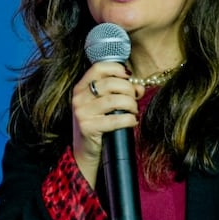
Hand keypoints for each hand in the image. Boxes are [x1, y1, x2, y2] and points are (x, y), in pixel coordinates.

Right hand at [71, 62, 142, 185]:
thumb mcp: (105, 105)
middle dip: (129, 89)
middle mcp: (79, 98)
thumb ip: (120, 91)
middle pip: (111, 83)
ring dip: (131, 105)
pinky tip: (132, 122)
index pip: (99, 67)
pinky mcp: (88, 127)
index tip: (129, 76)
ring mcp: (82, 113)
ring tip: (133, 111)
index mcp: (81, 87)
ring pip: (115, 100)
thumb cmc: (98, 124)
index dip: (117, 68)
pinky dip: (129, 120)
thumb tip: (139, 87)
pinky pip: (116, 119)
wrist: (85, 151)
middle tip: (135, 99)